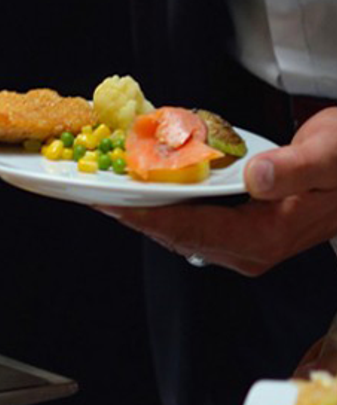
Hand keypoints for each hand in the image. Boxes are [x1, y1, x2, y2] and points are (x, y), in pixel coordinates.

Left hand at [101, 109, 336, 276]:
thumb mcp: (330, 156)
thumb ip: (293, 168)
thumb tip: (255, 177)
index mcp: (266, 237)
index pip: (191, 229)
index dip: (146, 215)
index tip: (109, 202)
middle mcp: (250, 249)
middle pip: (175, 233)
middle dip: (132, 211)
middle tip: (92, 188)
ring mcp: (242, 242)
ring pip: (178, 228)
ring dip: (143, 207)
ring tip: (106, 185)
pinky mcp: (239, 229)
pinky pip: (190, 218)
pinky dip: (164, 201)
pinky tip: (143, 182)